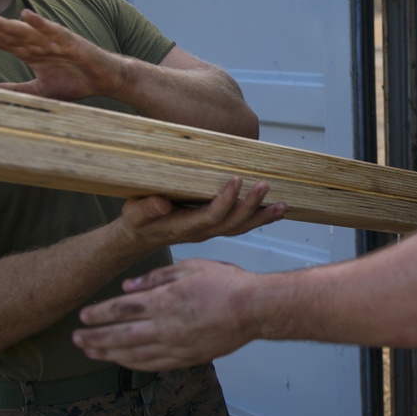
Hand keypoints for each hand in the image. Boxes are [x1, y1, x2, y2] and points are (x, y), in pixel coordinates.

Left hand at [0, 9, 124, 99]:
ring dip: (4, 24)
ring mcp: (53, 39)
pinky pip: (53, 31)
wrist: (105, 79)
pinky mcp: (71, 41)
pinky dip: (40, 23)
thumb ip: (15, 89)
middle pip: (3, 33)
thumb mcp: (39, 91)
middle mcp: (37, 41)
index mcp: (28, 51)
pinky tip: (26, 16)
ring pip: (23, 31)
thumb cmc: (75, 81)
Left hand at [74, 259, 258, 370]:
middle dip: (95, 338)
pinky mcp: (187, 358)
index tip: (83, 316)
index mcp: (165, 300)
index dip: (99, 314)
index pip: (122, 310)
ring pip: (133, 354)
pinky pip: (153, 365)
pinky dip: (134, 364)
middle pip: (121, 335)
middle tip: (76, 339)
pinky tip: (123, 362)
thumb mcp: (190, 266)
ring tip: (91, 353)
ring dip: (109, 354)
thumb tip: (129, 286)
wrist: (253, 308)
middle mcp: (165, 326)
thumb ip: (157, 277)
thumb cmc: (226, 283)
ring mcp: (175, 345)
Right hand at [119, 177, 284, 247]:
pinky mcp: (216, 227)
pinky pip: (241, 225)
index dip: (226, 200)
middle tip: (265, 186)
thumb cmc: (137, 222)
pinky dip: (259, 219)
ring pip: (241, 226)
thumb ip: (146, 210)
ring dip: (262, 216)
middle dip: (251, 206)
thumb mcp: (134, 215)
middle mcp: (203, 231)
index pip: (212, 215)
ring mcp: (211, 231)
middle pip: (233, 222)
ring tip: (282, 206)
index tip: (236, 179)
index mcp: (186, 227)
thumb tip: (162, 203)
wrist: (141, 236)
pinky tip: (275, 211)